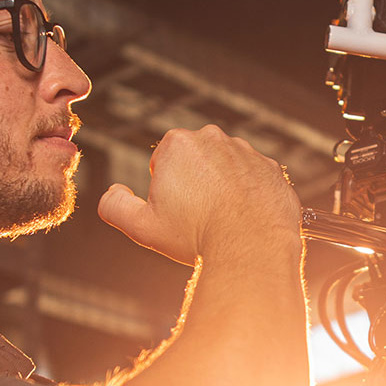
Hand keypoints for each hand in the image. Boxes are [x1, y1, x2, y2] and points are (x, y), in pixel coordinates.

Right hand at [98, 125, 300, 265]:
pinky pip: (253, 181)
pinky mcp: (272, 168)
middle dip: (194, 185)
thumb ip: (114, 206)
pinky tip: (247, 220)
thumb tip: (113, 192)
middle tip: (198, 218)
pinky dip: (249, 197)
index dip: (165, 191)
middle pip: (195, 163)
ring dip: (222, 189)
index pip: (163, 163)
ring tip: (224, 221)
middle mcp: (214, 138)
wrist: (253, 248)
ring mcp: (247, 151)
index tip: (177, 211)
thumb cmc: (195, 236)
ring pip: (225, 171)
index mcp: (178, 143)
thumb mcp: (141, 226)